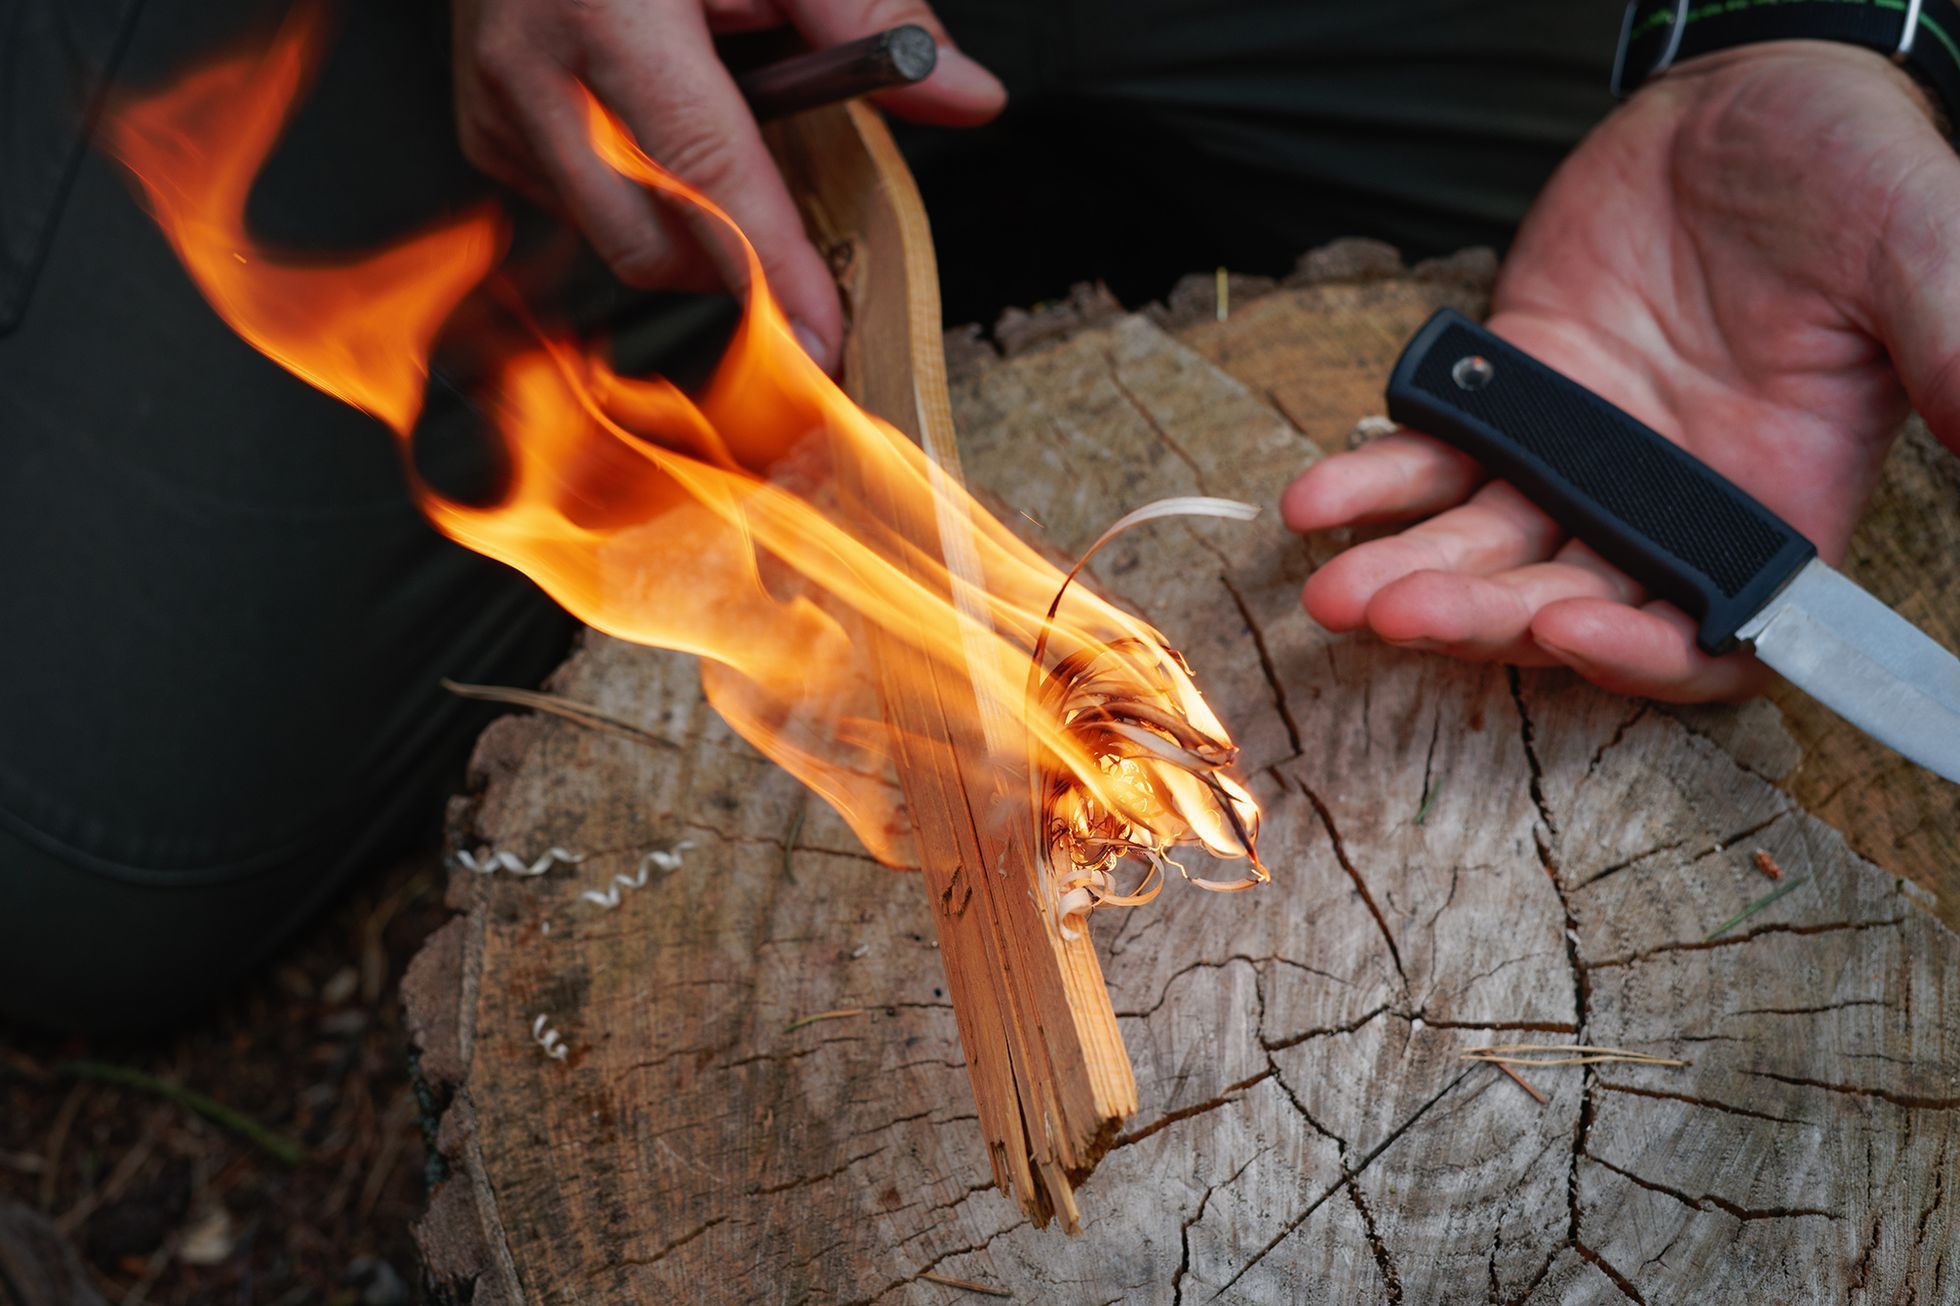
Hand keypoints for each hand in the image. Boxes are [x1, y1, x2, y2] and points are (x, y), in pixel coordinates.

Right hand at [452, 0, 1006, 370]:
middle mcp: (533, 66)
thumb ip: (869, 18)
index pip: (705, 173)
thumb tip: (965, 97)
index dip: (769, 266)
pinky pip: (581, 214)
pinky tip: (653, 124)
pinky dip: (640, 196)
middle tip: (795, 217)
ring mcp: (497, 108)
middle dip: (737, 255)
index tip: (819, 336)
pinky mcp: (484, 134)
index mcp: (606, 9)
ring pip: (620, 239)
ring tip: (709, 112)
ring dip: (690, 217)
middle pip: (654, 240)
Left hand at [1282, 42, 1959, 700]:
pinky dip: (1376, 488)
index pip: (1709, 639)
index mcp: (1773, 512)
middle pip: (1566, 605)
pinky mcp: (1512, 405)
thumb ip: (1954, 346)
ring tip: (1335, 591)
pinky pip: (1436, 464)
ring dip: (1410, 578)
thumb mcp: (1918, 248)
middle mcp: (1664, 511)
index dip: (1642, 657)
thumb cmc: (1851, 172)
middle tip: (1401, 613)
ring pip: (1485, 554)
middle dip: (1484, 620)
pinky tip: (1317, 501)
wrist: (1744, 97)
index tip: (1575, 629)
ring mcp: (1578, 464)